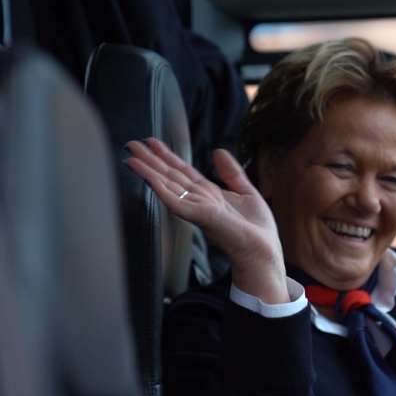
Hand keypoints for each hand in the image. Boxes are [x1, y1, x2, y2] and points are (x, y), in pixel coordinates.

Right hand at [124, 139, 289, 303]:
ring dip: (150, 172)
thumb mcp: (246, 192)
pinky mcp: (204, 218)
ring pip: (170, 187)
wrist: (264, 253)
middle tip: (131, 145)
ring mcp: (199, 209)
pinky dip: (164, 192)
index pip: (182, 171)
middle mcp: (200, 200)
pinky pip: (180, 203)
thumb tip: (218, 151)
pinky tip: (151, 180)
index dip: (166, 156)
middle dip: (151, 160)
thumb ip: (231, 172)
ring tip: (132, 159)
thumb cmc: (257, 230)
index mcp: (209, 194)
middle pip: (171, 176)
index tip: (151, 142)